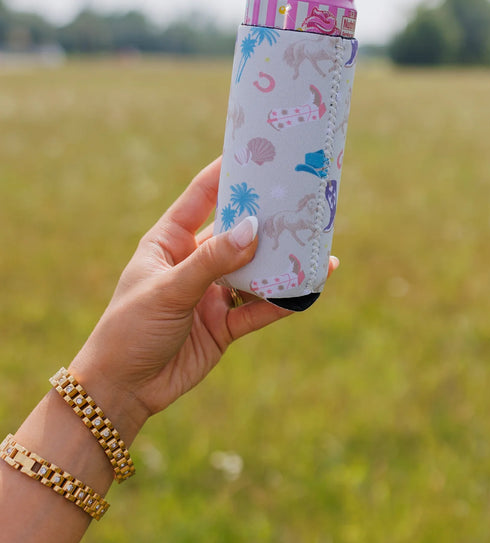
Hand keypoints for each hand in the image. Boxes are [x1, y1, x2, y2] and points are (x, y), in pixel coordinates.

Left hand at [70, 157, 337, 441]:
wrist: (122, 391)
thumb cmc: (130, 329)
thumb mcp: (168, 289)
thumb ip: (211, 260)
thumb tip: (253, 228)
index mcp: (169, 240)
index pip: (201, 196)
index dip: (227, 173)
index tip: (257, 152)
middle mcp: (193, 261)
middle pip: (236, 231)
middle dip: (266, 217)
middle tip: (300, 198)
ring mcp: (210, 293)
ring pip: (253, 269)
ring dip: (280, 260)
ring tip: (314, 243)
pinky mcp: (224, 324)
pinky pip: (259, 308)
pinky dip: (283, 300)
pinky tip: (309, 287)